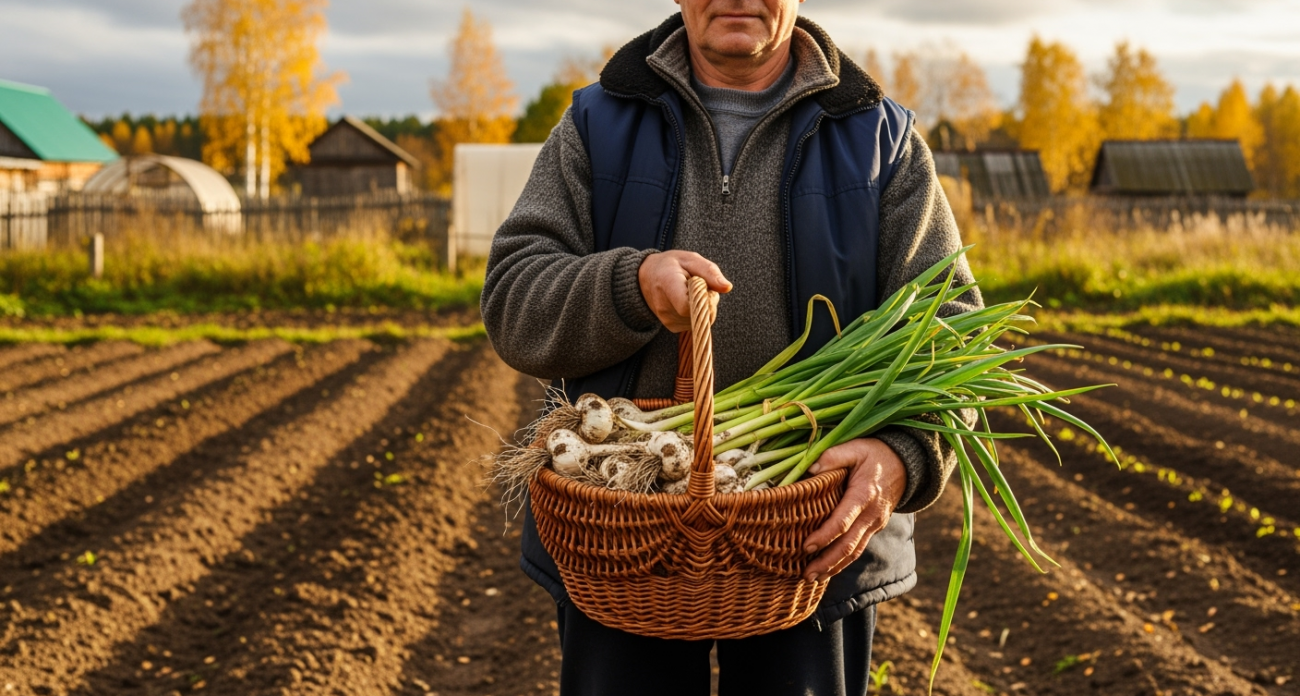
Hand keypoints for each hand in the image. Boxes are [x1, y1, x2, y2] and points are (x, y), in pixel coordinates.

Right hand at [638, 251, 731, 332]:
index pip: (689, 306)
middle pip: (699, 314)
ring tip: (690, 292)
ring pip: (700, 320)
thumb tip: (727, 287)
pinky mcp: (671, 327)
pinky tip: (687, 301)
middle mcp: (664, 306)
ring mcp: (667, 319)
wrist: (646, 277)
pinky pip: (695, 323)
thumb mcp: (690, 259)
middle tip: (699, 285)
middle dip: (707, 300)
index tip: (705, 287)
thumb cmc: (671, 265)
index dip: (705, 300)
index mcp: (668, 284)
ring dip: (702, 306)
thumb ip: (709, 272)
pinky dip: (696, 313)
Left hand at [802, 438, 907, 581]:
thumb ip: (833, 457)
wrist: (906, 464)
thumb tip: (809, 470)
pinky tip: (828, 570)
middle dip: (827, 562)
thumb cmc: (875, 454)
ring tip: (813, 579)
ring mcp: (875, 523)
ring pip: (855, 551)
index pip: (843, 521)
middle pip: (849, 545)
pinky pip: (859, 548)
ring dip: (834, 567)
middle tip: (806, 575)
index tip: (805, 546)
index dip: (824, 536)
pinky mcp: (874, 527)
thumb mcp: (856, 448)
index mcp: (864, 495)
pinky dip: (843, 561)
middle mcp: (871, 515)